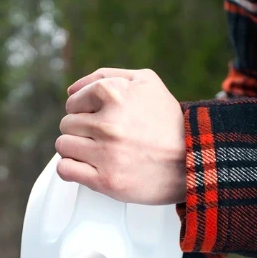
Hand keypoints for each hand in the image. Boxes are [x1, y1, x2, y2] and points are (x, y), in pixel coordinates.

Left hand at [56, 68, 185, 205]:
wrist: (193, 161)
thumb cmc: (169, 123)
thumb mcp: (147, 83)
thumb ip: (107, 76)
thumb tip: (72, 89)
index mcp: (114, 94)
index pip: (73, 101)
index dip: (83, 111)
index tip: (97, 120)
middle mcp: (108, 124)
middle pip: (67, 124)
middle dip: (80, 130)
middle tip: (101, 138)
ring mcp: (106, 154)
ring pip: (63, 146)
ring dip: (75, 150)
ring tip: (95, 153)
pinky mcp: (106, 181)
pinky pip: (65, 170)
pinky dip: (70, 169)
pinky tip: (86, 167)